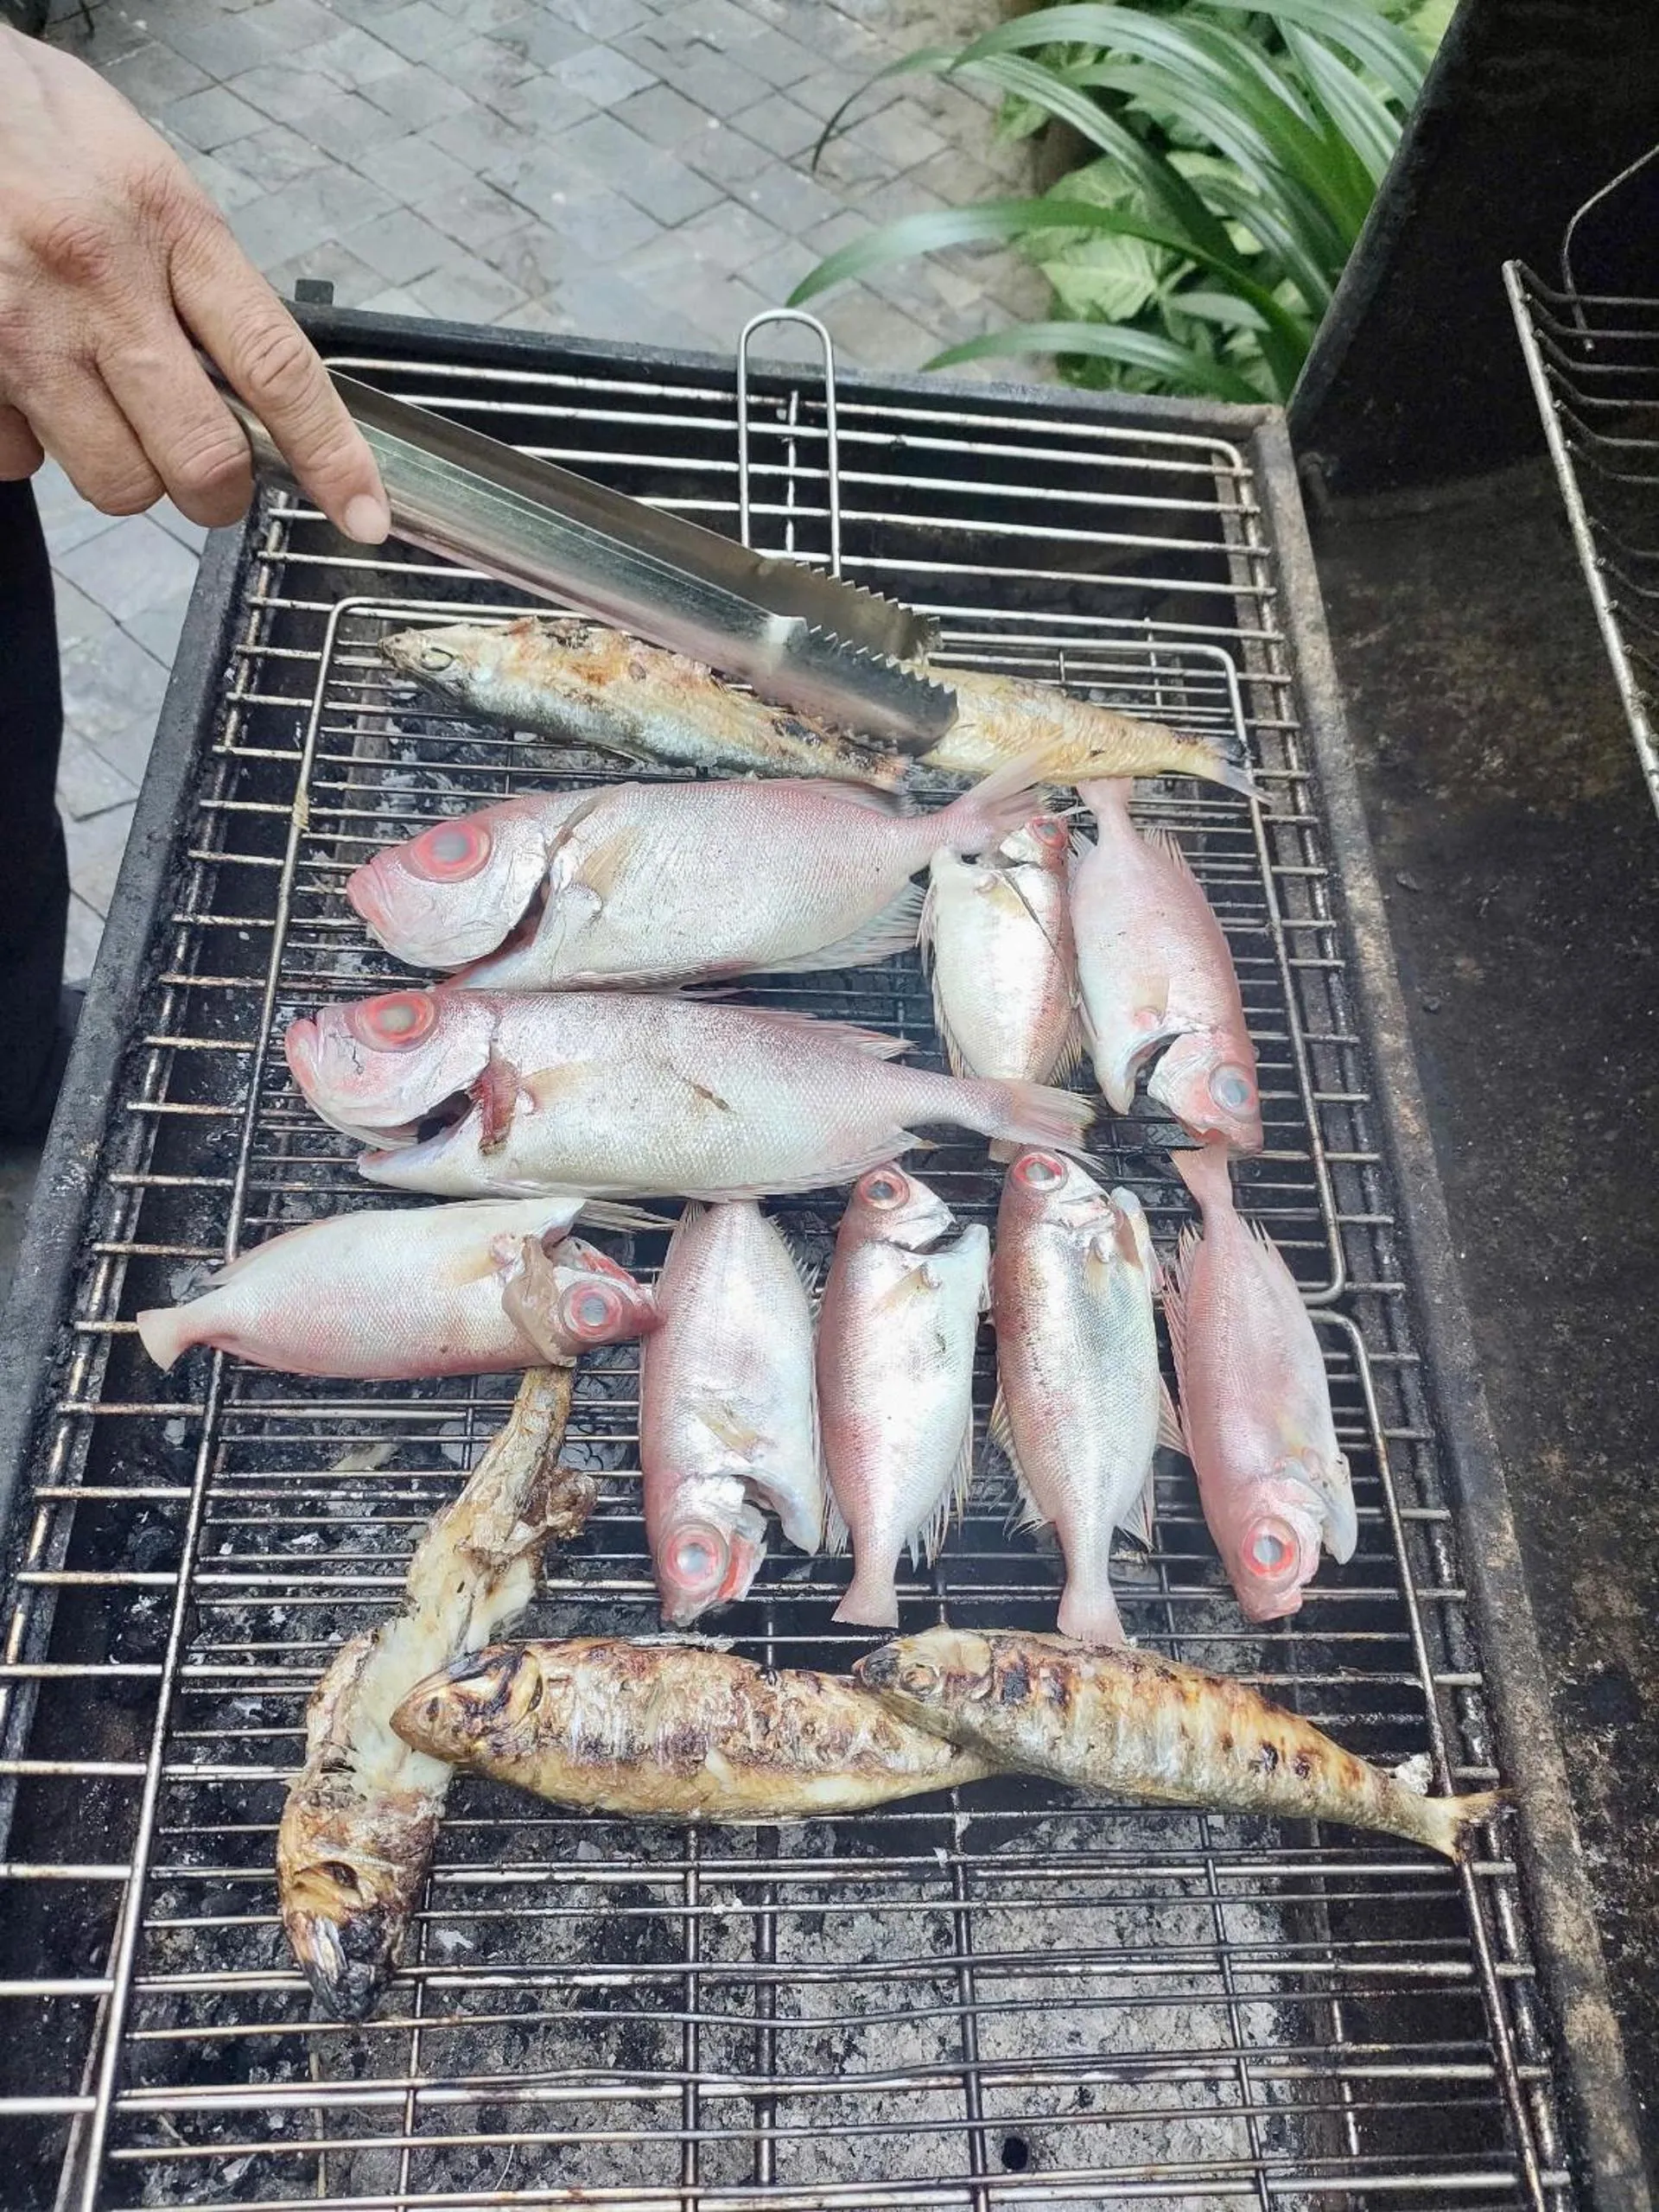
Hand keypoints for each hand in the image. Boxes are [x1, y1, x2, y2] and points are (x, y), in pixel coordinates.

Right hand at [0, 30, 388, 539]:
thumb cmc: (29, 126)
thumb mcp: (142, 173)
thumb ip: (202, 274)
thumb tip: (256, 378)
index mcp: (168, 223)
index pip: (276, 366)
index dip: (331, 456)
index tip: (363, 514)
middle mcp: (99, 281)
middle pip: (202, 459)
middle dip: (216, 488)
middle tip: (207, 470)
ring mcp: (24, 331)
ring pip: (118, 482)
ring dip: (124, 467)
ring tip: (99, 400)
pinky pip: (23, 462)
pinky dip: (33, 442)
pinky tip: (27, 382)